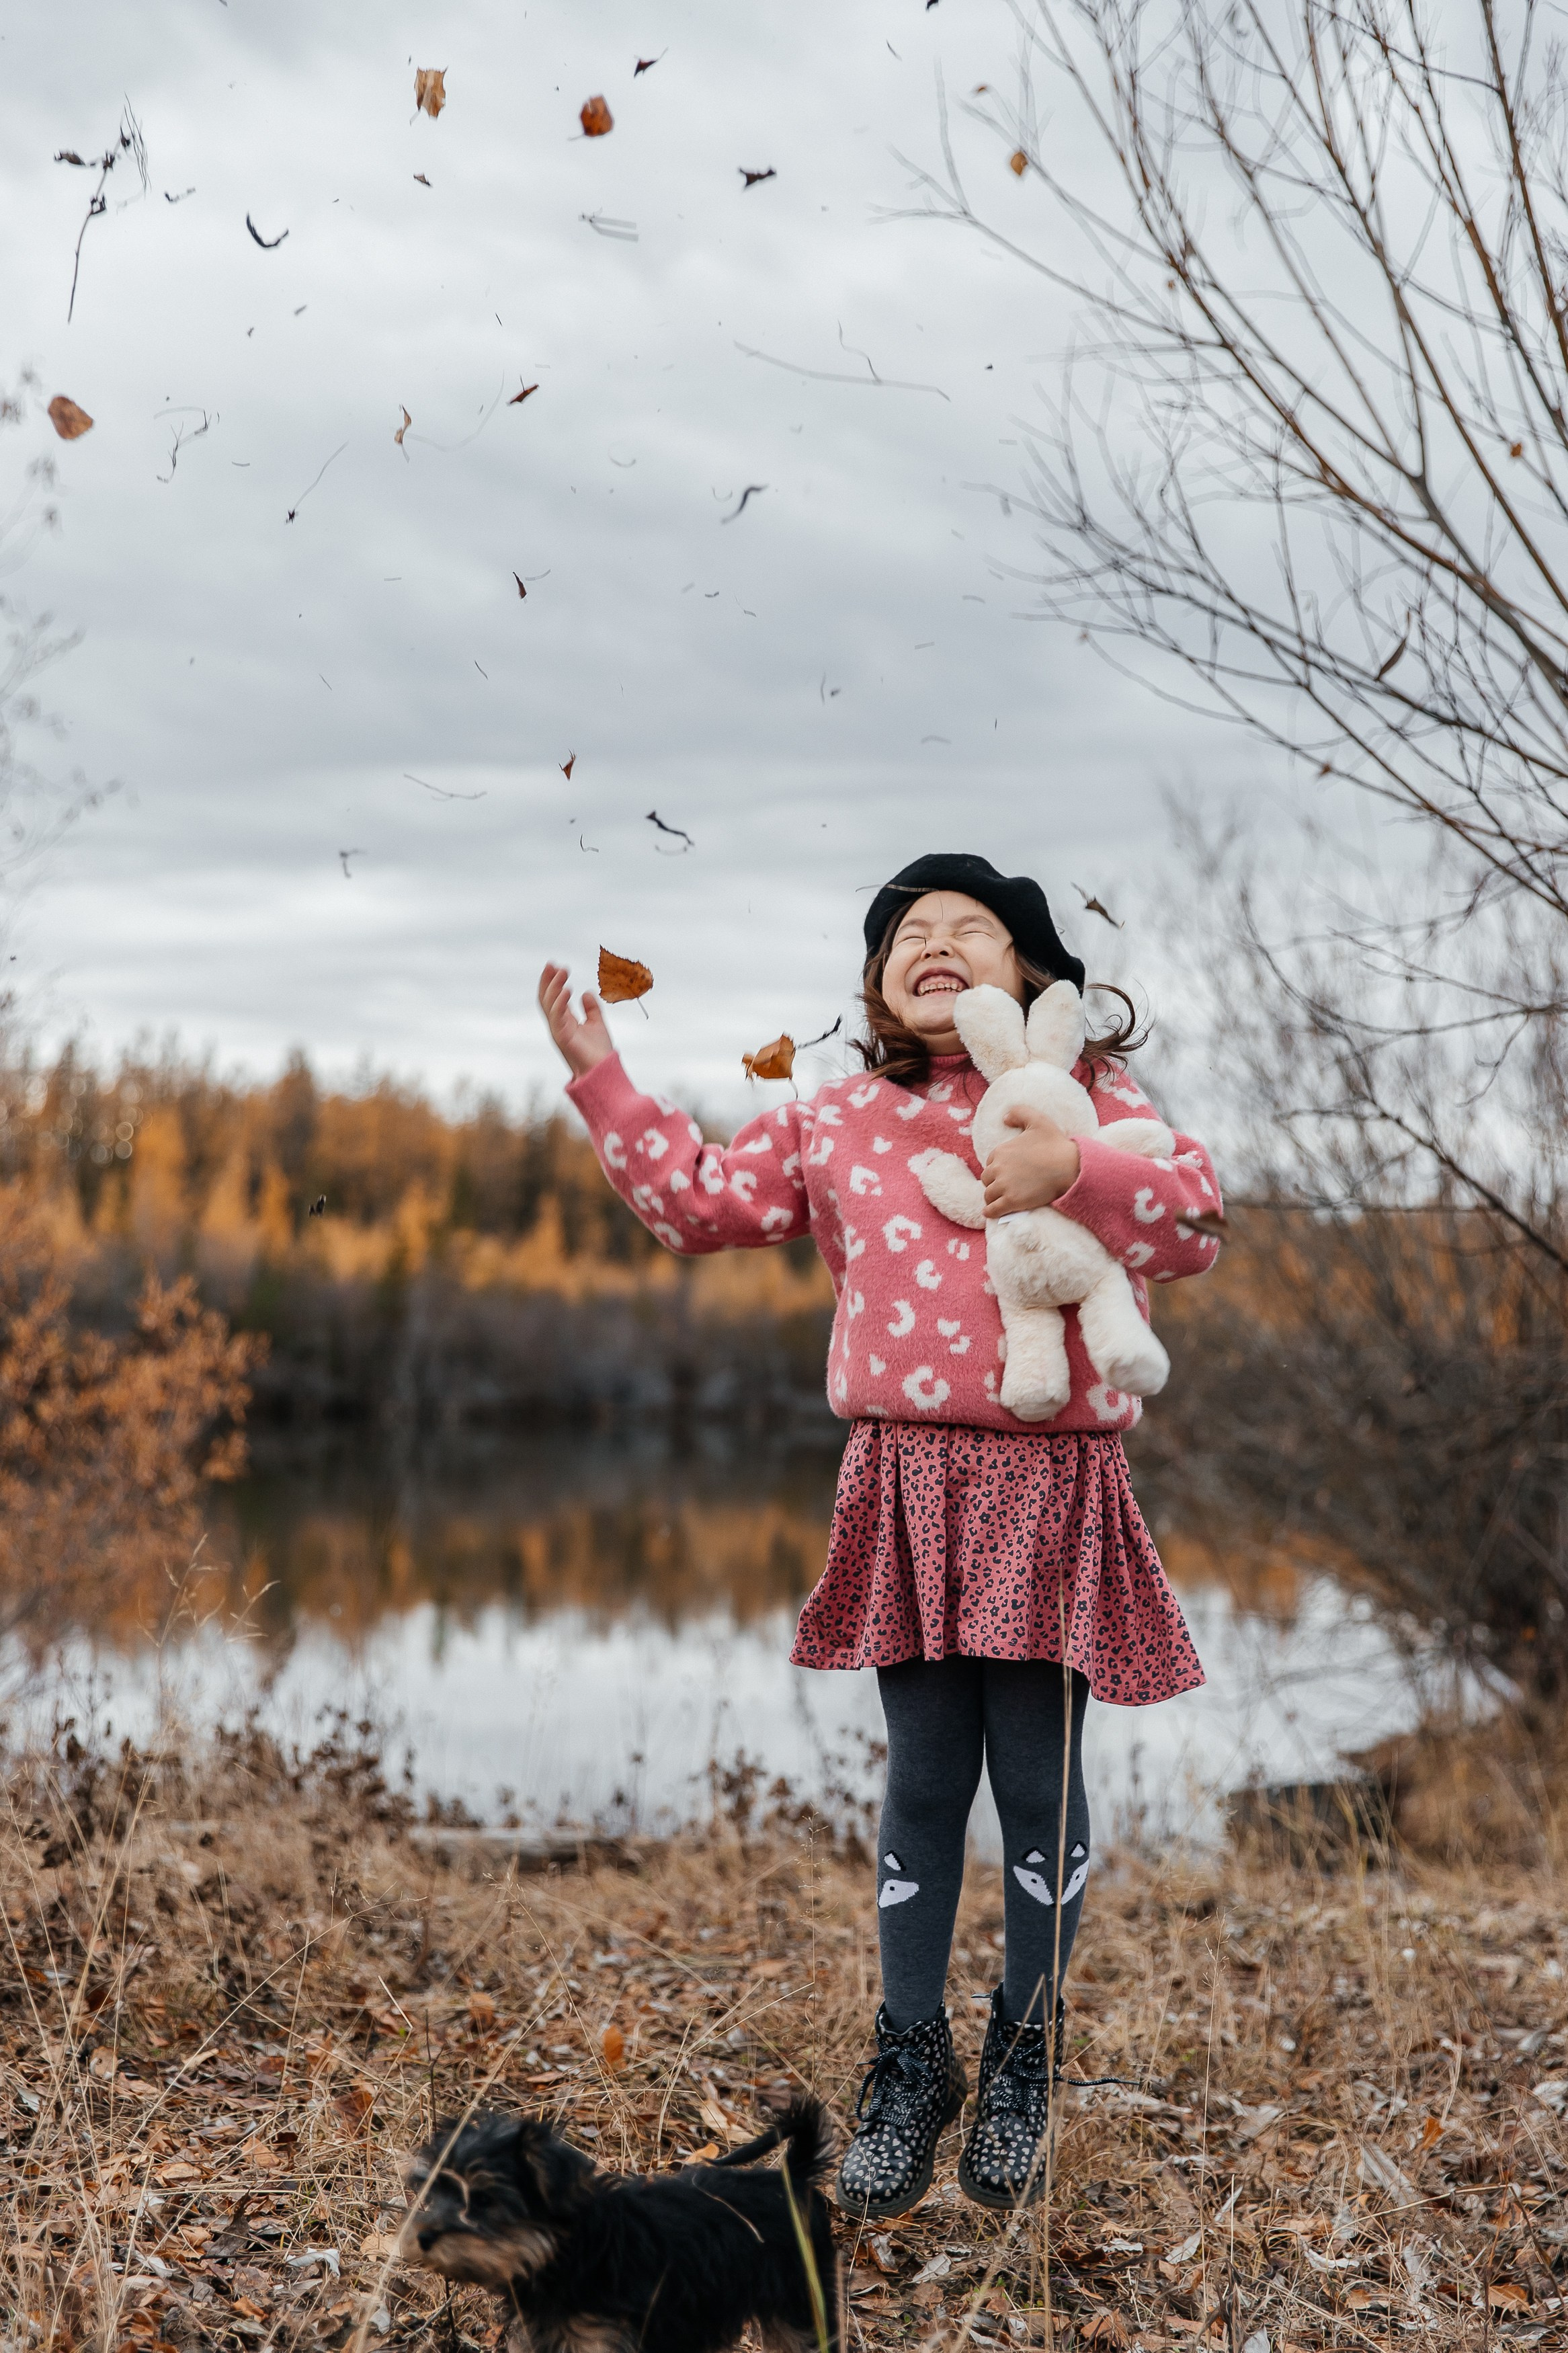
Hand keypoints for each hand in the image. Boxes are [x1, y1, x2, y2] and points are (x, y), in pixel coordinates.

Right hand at [538, 962, 614, 1077]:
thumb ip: (591, 1009)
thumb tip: (587, 992)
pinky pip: (557, 1017)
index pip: (553, 998)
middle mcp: (557, 1025)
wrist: (602, 1071)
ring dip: (554, 987)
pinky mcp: (563, 1037)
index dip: (552, 982)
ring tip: (562, 971)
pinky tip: (568, 989)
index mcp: (564, 1021)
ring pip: (550, 1005)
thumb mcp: (597, 1024)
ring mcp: (558, 1031)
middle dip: (548, 981)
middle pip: (546, 999)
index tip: (556, 965)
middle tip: (553, 963)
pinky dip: (560, 1002)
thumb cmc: (598, 1052)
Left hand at [982, 1104, 1080, 1217]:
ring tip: (999, 1200)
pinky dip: (990, 1212)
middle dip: (994, 1182)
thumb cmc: (1055, 1144)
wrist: (1069, 1166)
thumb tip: (1004, 1117)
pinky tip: (991, 1213)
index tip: (1007, 1172)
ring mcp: (1004, 1186)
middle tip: (1005, 1187)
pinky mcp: (1011, 1202)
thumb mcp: (1038, 1121)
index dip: (998, 1167)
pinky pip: (992, 1210)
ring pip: (989, 1195)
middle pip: (987, 1179)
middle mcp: (998, 1168)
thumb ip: (1020, 1113)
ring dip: (992, 1197)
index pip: (990, 1162)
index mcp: (1001, 1151)